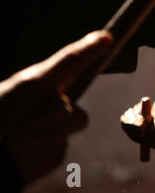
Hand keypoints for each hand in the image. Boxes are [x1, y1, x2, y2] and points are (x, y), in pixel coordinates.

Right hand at [0, 31, 111, 185]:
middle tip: (31, 123)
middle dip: (60, 117)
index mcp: (32, 85)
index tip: (106, 38)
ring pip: (66, 130)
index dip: (89, 48)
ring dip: (51, 134)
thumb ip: (33, 91)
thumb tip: (54, 92)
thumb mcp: (5, 94)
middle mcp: (51, 106)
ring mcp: (58, 130)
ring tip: (22, 139)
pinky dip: (44, 151)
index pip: (69, 60)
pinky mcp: (57, 153)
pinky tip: (24, 153)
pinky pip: (58, 147)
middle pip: (74, 110)